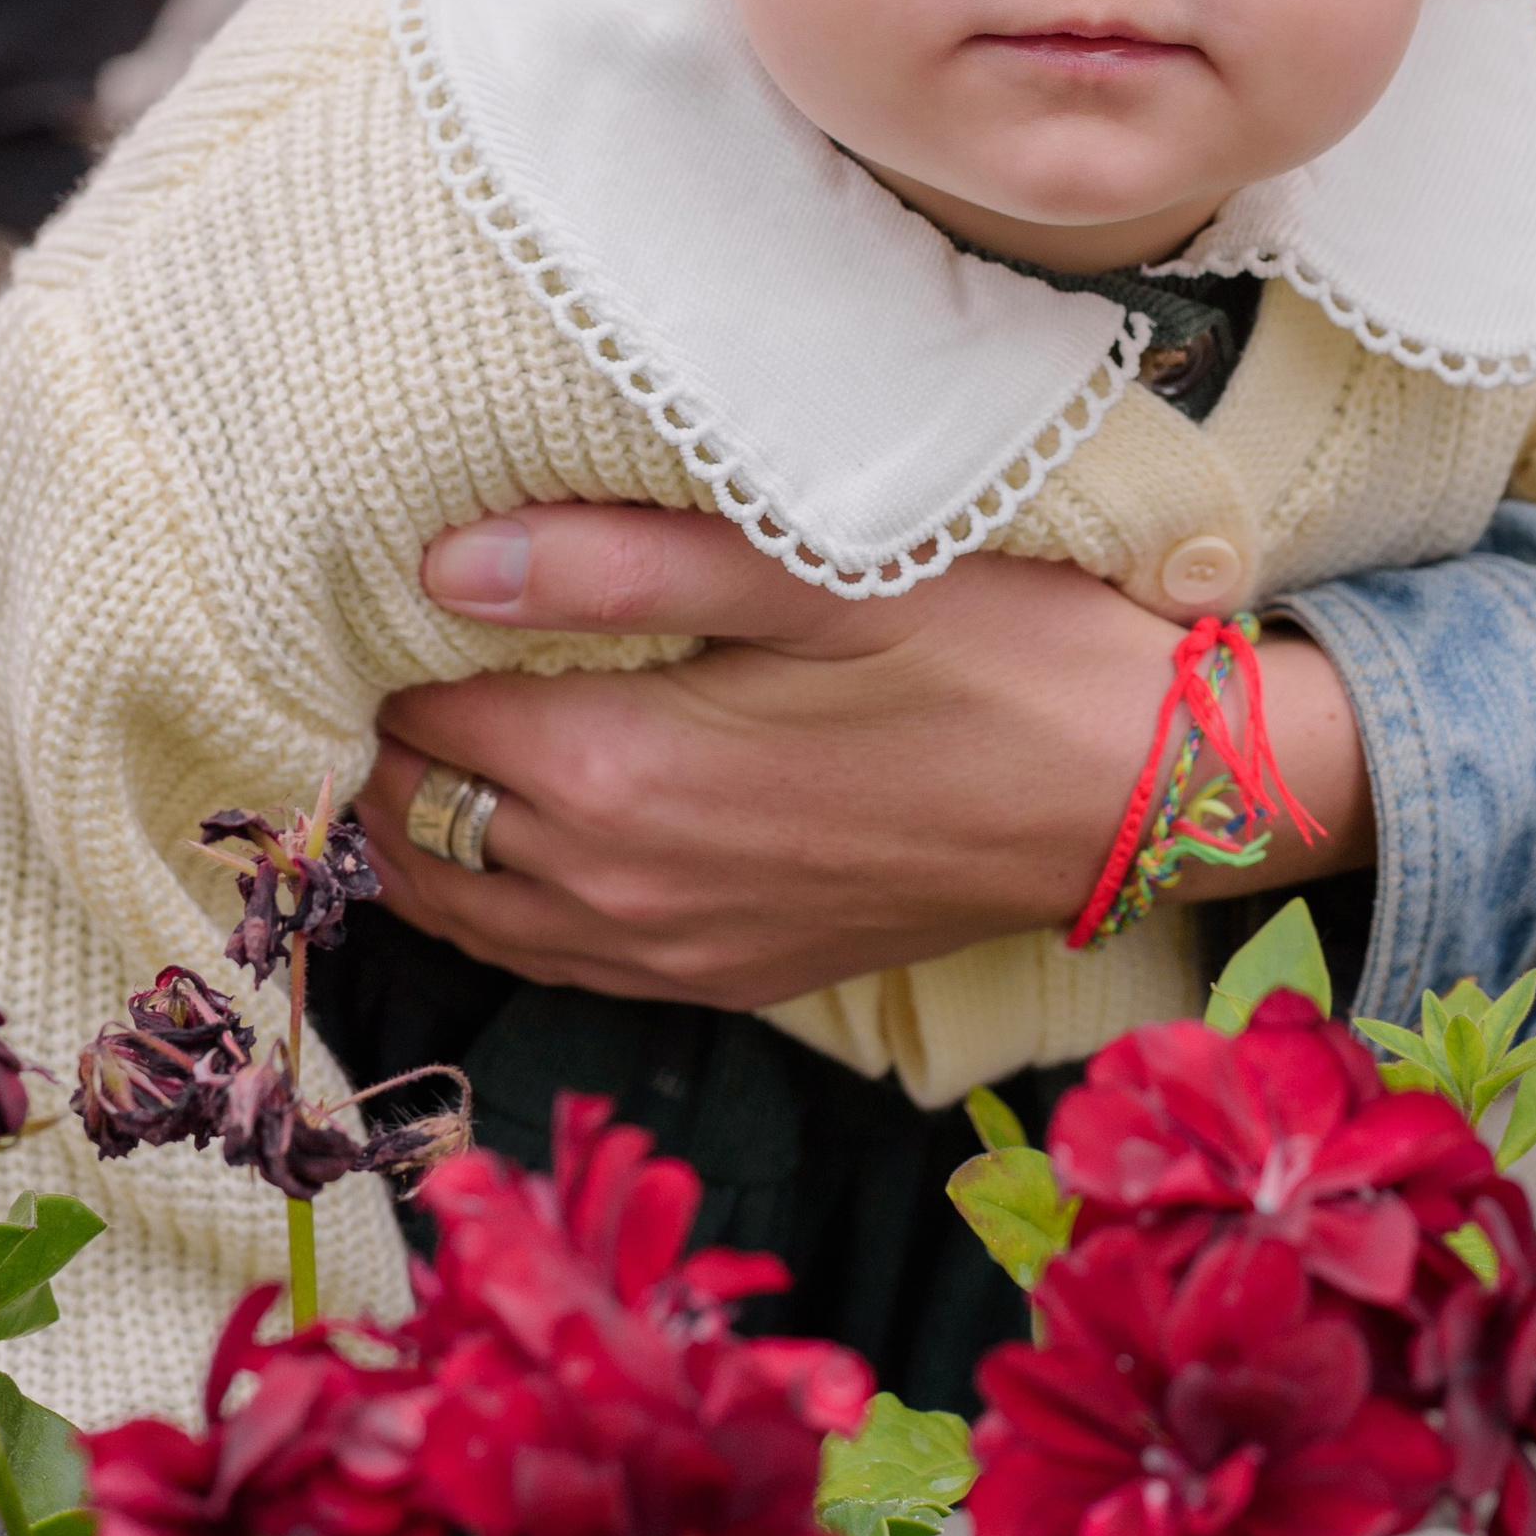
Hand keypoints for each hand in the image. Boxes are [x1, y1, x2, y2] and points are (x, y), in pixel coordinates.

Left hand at [359, 504, 1374, 1010]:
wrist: (1141, 791)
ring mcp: (673, 952)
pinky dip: (507, 894)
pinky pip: (552, 958)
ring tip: (456, 721)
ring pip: (468, 911)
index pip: (419, 720)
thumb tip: (443, 560)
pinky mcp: (727, 976)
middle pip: (418, 826)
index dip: (398, 646)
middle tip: (416, 643)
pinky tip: (542, 818)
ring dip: (438, 824)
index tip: (409, 581)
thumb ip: (620, 559)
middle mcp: (620, 892)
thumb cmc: (997, 650)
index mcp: (621, 778)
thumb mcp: (817, 570)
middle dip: (394, 741)